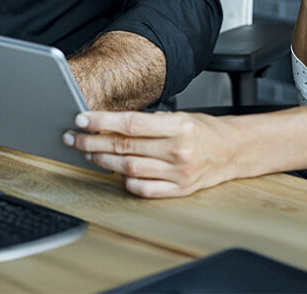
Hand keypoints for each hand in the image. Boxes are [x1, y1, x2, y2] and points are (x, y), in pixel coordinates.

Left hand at [63, 109, 237, 197]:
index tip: (81, 119)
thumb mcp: (180, 115)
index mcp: (179, 126)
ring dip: (104, 162)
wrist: (232, 151)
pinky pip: (144, 190)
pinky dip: (126, 182)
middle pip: (125, 147)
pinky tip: (116, 174)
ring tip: (89, 153)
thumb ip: (149, 122)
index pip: (131, 123)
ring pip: (129, 169)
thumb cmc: (204, 130)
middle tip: (74, 138)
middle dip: (93, 142)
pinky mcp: (179, 191)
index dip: (102, 121)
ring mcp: (178, 173)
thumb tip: (111, 123)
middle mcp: (178, 150)